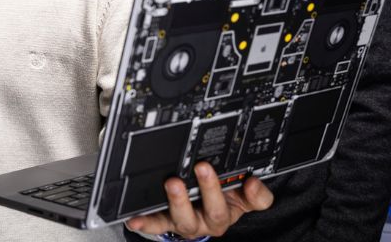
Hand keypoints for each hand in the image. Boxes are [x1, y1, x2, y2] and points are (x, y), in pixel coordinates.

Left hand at [125, 162, 273, 238]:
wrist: (204, 212)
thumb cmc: (223, 202)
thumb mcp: (245, 199)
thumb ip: (256, 194)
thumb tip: (253, 183)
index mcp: (224, 214)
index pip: (237, 206)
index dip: (240, 194)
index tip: (242, 179)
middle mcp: (204, 221)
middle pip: (210, 213)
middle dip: (208, 190)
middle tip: (203, 168)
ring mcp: (183, 221)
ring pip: (182, 218)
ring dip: (178, 202)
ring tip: (173, 185)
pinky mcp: (164, 220)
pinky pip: (154, 222)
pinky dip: (143, 221)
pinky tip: (134, 217)